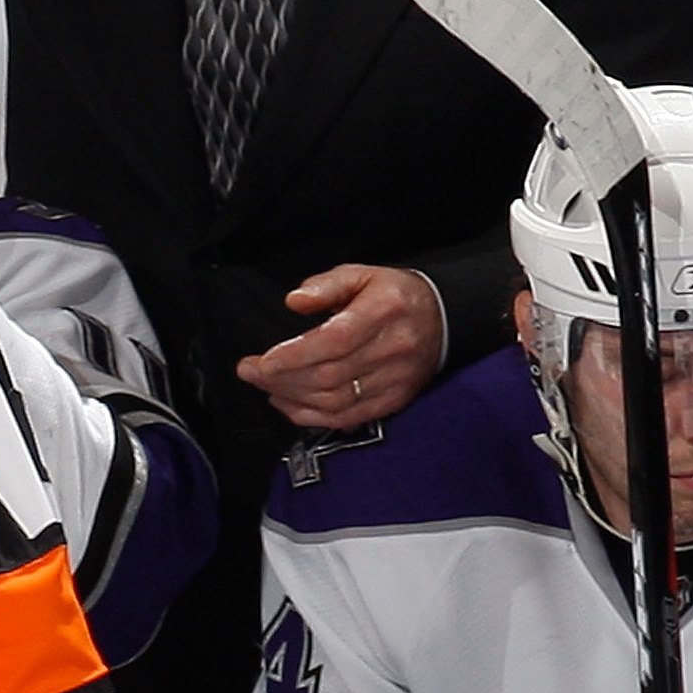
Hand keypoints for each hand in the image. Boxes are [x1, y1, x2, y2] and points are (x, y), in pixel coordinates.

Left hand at [237, 264, 443, 428]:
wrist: (442, 319)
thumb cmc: (394, 295)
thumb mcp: (361, 274)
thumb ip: (326, 285)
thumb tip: (294, 301)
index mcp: (384, 312)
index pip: (336, 340)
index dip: (295, 355)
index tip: (262, 360)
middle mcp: (392, 349)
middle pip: (330, 374)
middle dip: (282, 378)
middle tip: (249, 371)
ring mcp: (395, 380)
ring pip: (336, 400)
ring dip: (293, 398)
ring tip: (266, 386)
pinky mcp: (394, 400)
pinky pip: (348, 418)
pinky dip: (313, 417)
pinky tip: (290, 404)